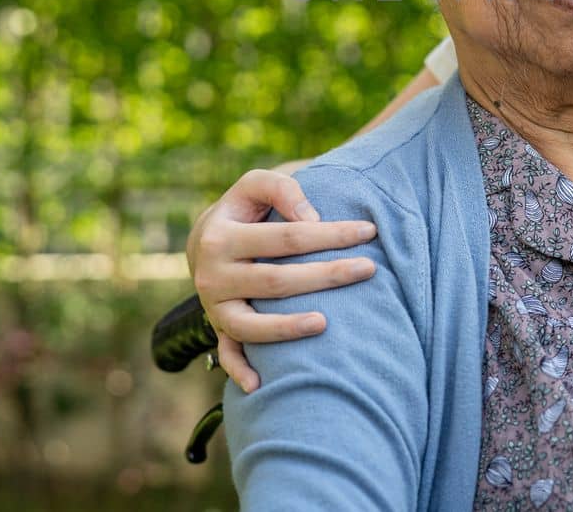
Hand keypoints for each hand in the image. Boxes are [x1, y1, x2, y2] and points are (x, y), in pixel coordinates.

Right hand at [188, 168, 377, 391]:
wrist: (204, 242)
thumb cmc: (243, 210)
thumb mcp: (254, 186)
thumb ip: (282, 189)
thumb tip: (313, 218)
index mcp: (222, 236)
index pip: (287, 237)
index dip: (330, 234)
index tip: (368, 231)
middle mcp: (213, 275)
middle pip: (277, 281)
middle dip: (326, 276)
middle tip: (369, 269)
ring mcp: (214, 306)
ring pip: (250, 326)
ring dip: (287, 328)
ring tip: (326, 323)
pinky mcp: (218, 328)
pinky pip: (227, 354)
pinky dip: (240, 371)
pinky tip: (259, 386)